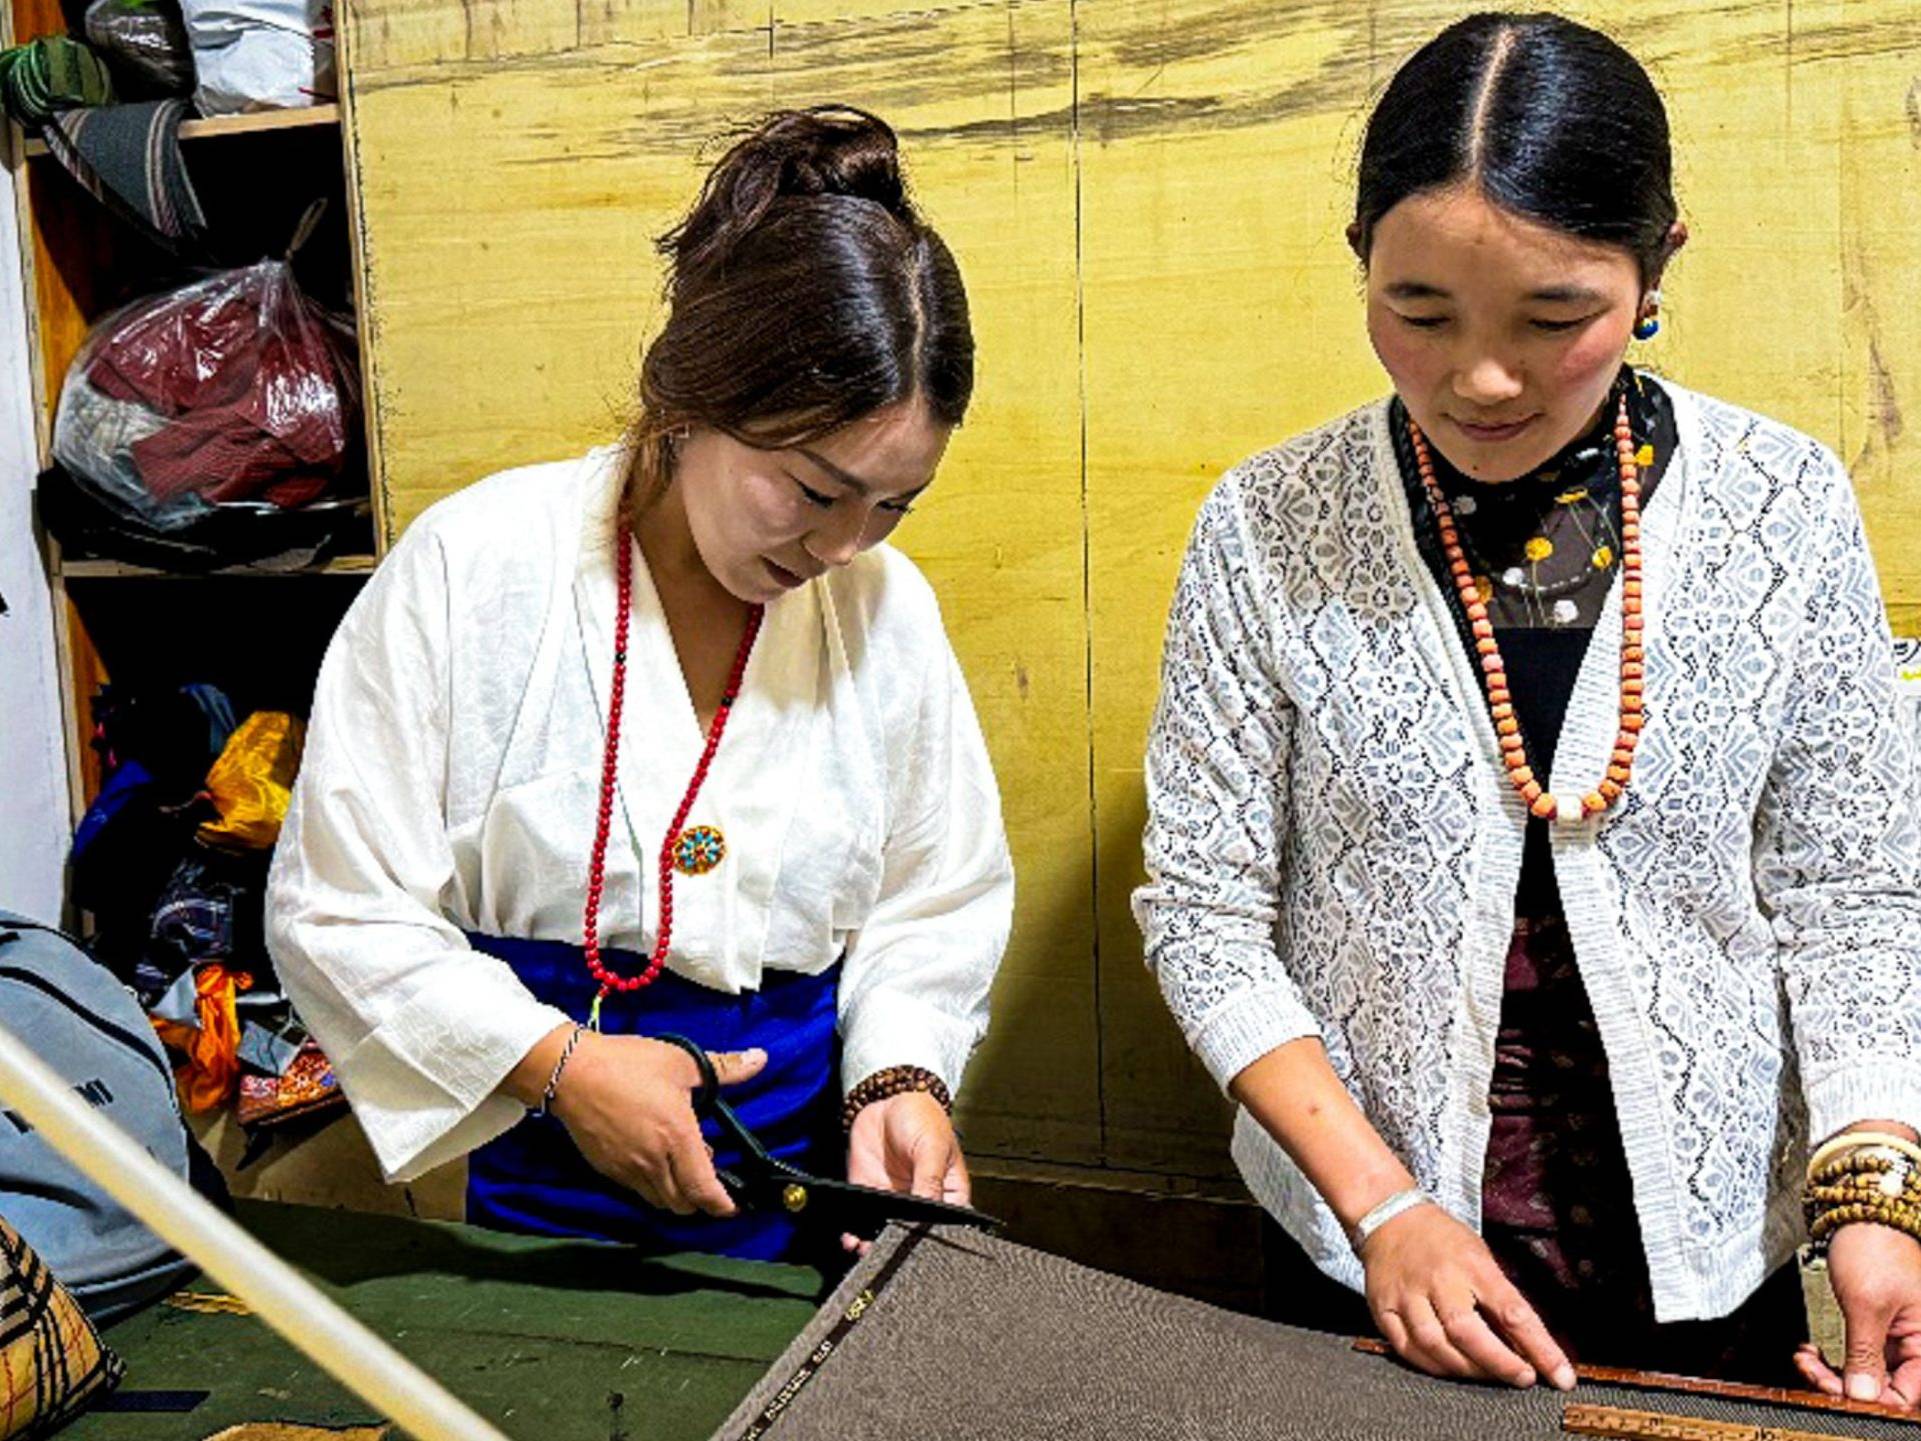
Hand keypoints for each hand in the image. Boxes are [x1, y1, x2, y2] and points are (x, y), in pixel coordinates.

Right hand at [548, 1032, 765, 1216]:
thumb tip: (760, 1059)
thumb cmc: (627, 1063)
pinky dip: (651, 1183)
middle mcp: (653, 1162)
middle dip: (700, 1199)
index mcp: (677, 1137)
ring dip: (676, 1192)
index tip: (734, 1206)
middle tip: (706, 1172)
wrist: (570, 1071)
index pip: (704, 1189)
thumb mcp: (682, 1062)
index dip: (722, 1205)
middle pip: (682, 1204)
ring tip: (679, 1161)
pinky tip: (652, 1156)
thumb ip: (724, 1068)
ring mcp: (626, 1169)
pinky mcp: (606, 1168)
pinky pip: (636, 1189)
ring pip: (658, 1199)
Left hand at [841, 1091, 967, 1253]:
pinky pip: (863, 1221)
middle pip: (914, 1236)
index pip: (946, 1228)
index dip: (934, 1242)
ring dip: (876, 1245)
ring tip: (868, 1251)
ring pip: (887, 1234)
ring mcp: (895, 1202)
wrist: (887, 1098)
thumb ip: (929, 1181)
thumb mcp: (932, 1148)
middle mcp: (922, 1203)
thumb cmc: (922, 1118)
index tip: (920, 1250)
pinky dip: (856, 1233)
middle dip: (901, 1248)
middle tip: (890, 1254)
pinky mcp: (870, 1195)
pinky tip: (852, 1239)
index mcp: (947, 1195)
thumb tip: (928, 1215)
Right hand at [1362, 1202, 1574, 1390]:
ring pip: (1434, 1345)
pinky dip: (1432, 1366)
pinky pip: (1407, 1350)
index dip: (1539, 1347)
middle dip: (1500, 1363)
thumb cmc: (1441, 1239)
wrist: (1388, 1217)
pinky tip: (1450, 1368)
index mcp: (1470, 1263)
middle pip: (1466, 1332)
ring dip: (1467, 1370)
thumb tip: (1527, 1348)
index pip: (1511, 1311)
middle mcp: (1437, 1280)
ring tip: (1489, 1375)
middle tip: (1524, 1378)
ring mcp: (1406, 1295)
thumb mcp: (1480, 1257)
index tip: (1560, 1375)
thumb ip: (1499, 1301)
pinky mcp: (1383, 1309)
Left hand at [1794, 1224, 1920, 1408]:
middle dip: (1843, 1384)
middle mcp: (1917, 1343)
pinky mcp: (1876, 1327)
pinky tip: (1812, 1353)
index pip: (1905, 1394)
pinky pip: (1858, 1356)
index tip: (1835, 1389)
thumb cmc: (1873, 1247)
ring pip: (1866, 1373)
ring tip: (1806, 1359)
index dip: (1870, 1398)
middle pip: (1884, 1387)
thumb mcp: (1866, 1305)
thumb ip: (1865, 1354)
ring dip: (1833, 1372)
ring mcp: (1896, 1337)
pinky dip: (1834, 1358)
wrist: (1860, 1211)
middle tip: (1810, 1369)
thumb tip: (1863, 1395)